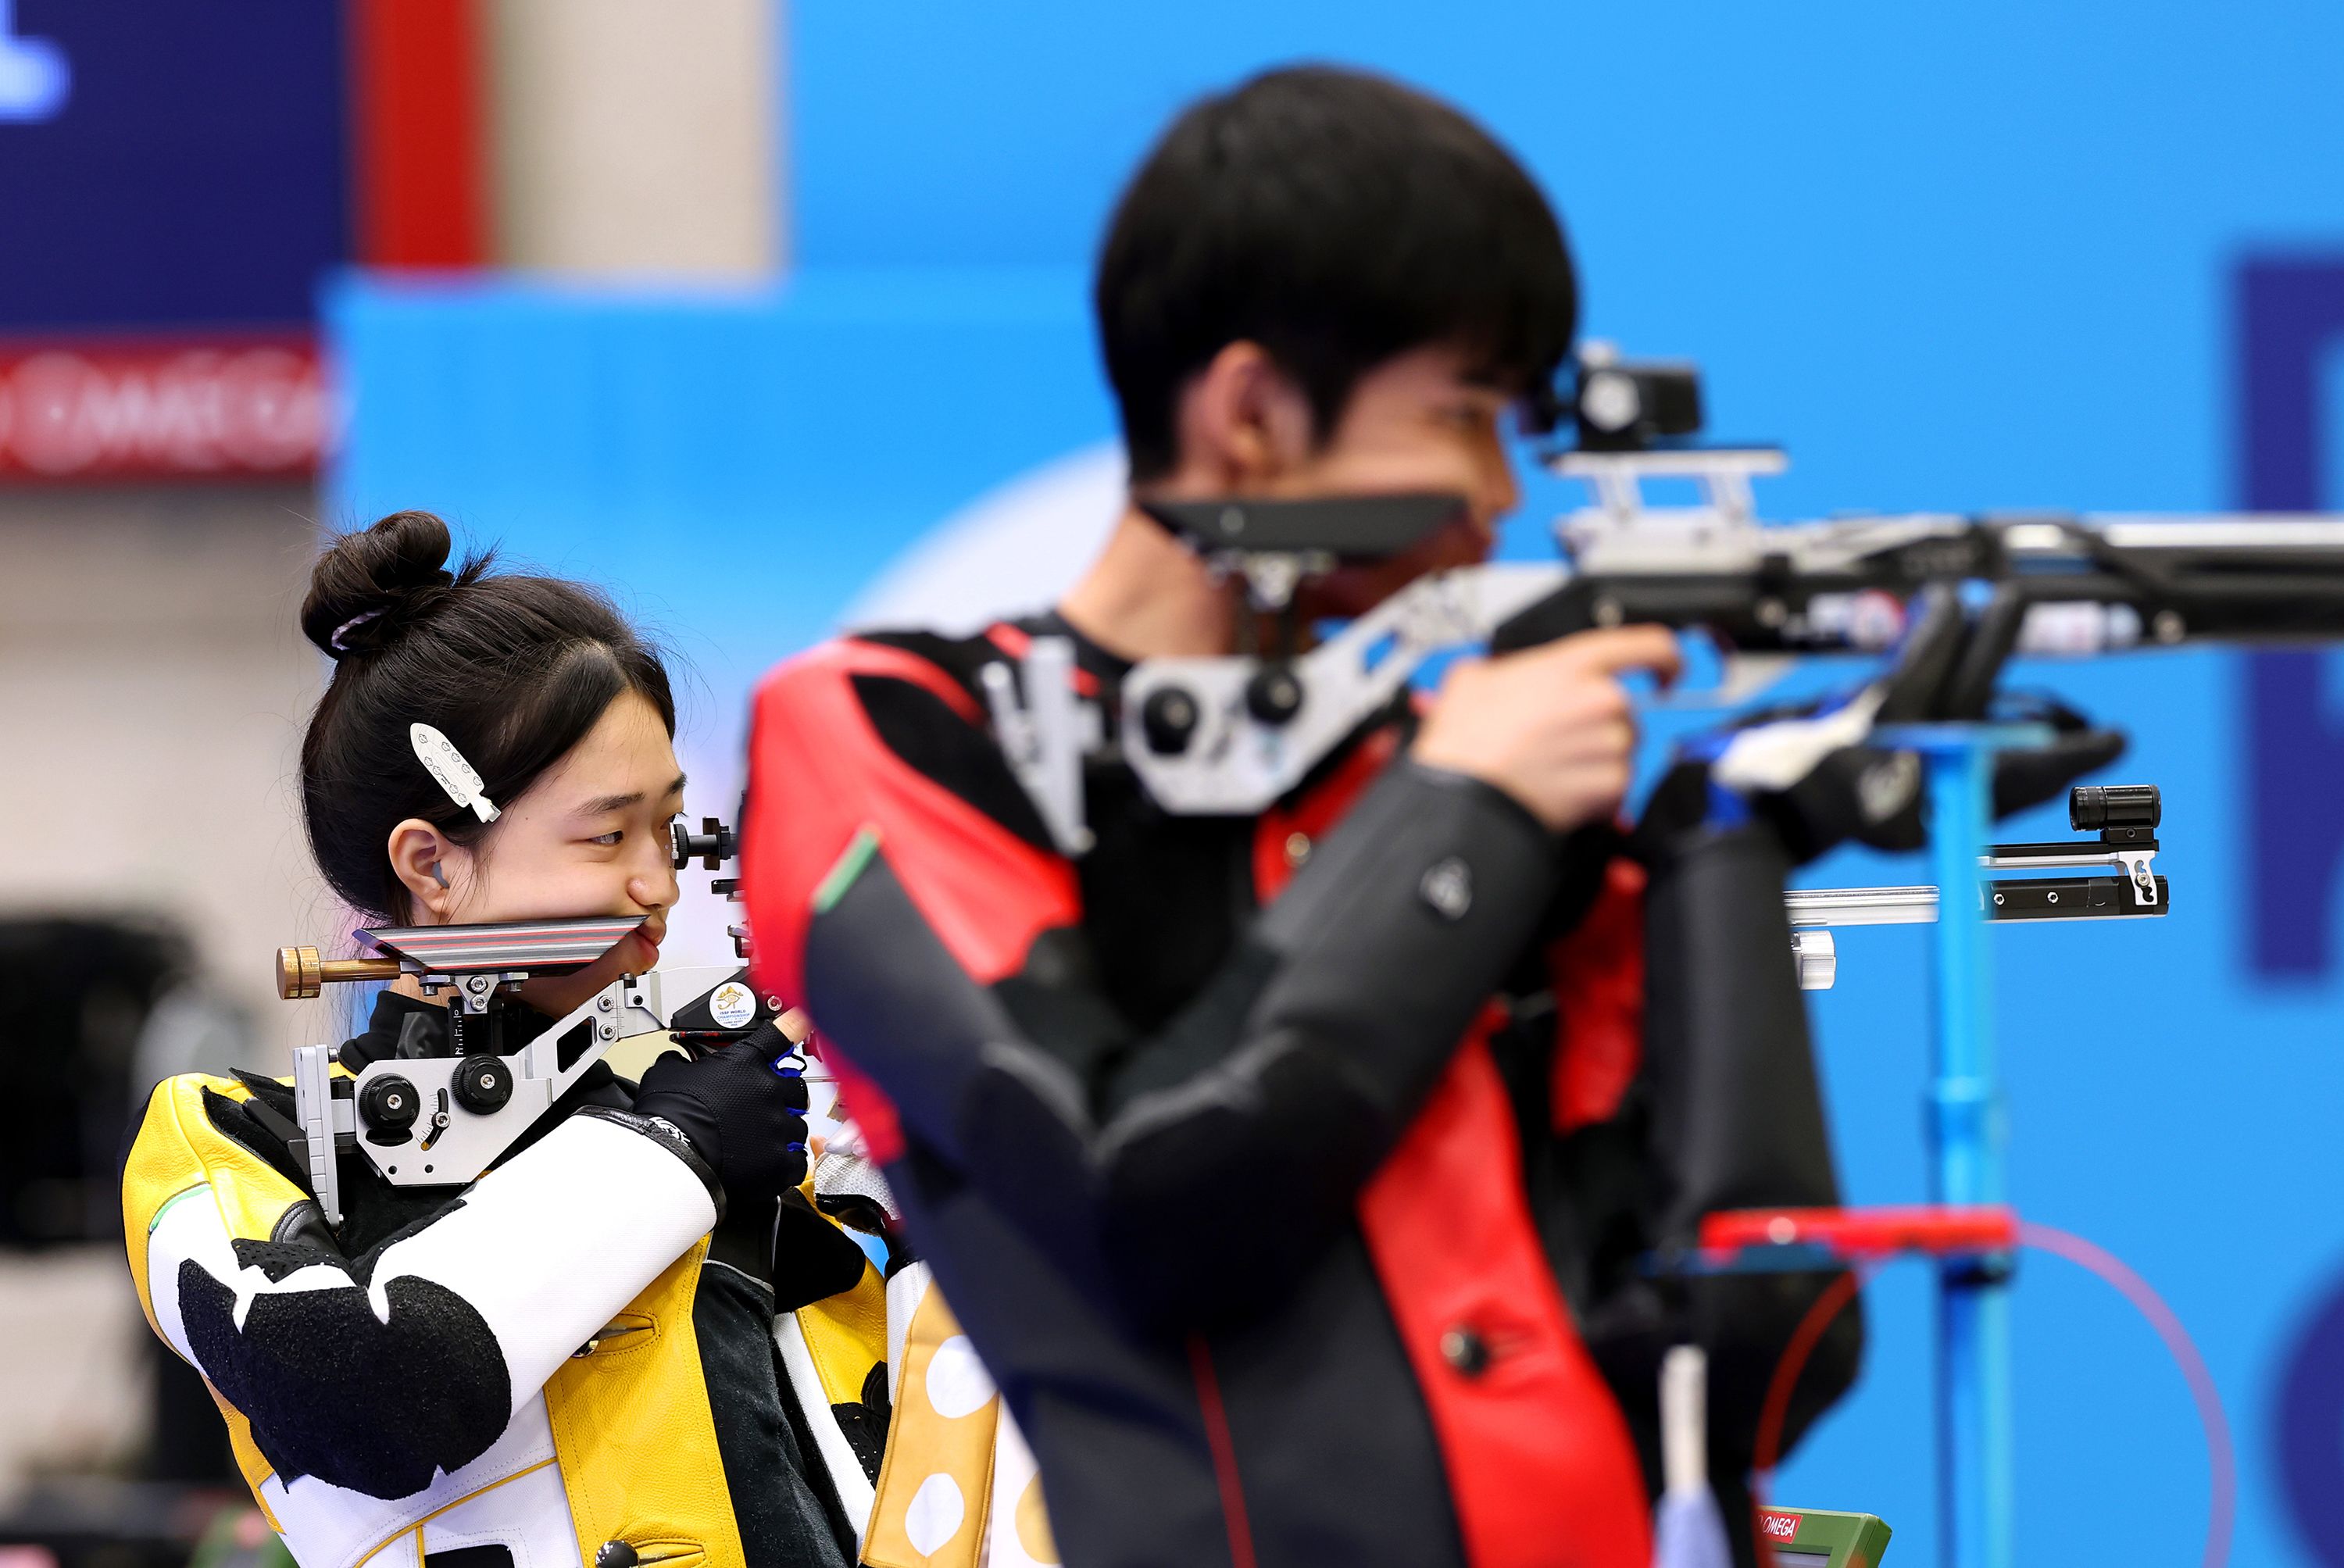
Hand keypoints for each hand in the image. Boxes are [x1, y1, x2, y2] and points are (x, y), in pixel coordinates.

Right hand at [632, 1024, 810, 1210]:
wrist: (672, 1155)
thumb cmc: (668, 1115)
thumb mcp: (668, 1073)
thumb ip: (681, 1063)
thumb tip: (674, 1062)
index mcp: (747, 1062)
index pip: (782, 1034)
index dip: (797, 1024)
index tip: (806, 1019)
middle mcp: (769, 1089)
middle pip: (796, 1088)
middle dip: (784, 1097)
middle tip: (766, 1108)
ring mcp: (778, 1125)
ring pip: (797, 1126)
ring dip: (783, 1133)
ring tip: (758, 1143)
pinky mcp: (779, 1159)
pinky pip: (797, 1161)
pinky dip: (786, 1164)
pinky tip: (770, 1165)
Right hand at [1413, 626, 1681, 831]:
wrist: (1461, 796)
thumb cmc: (1465, 740)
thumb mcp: (1474, 677)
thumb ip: (1511, 668)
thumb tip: (1509, 678)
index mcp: (1574, 664)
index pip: (1647, 645)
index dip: (1666, 656)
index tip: (1669, 670)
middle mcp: (1601, 700)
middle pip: (1627, 709)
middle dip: (1599, 725)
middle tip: (1559, 740)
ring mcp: (1610, 744)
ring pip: (1623, 749)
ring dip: (1596, 759)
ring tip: (1551, 767)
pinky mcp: (1612, 787)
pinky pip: (1618, 787)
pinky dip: (1595, 792)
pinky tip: (1558, 789)